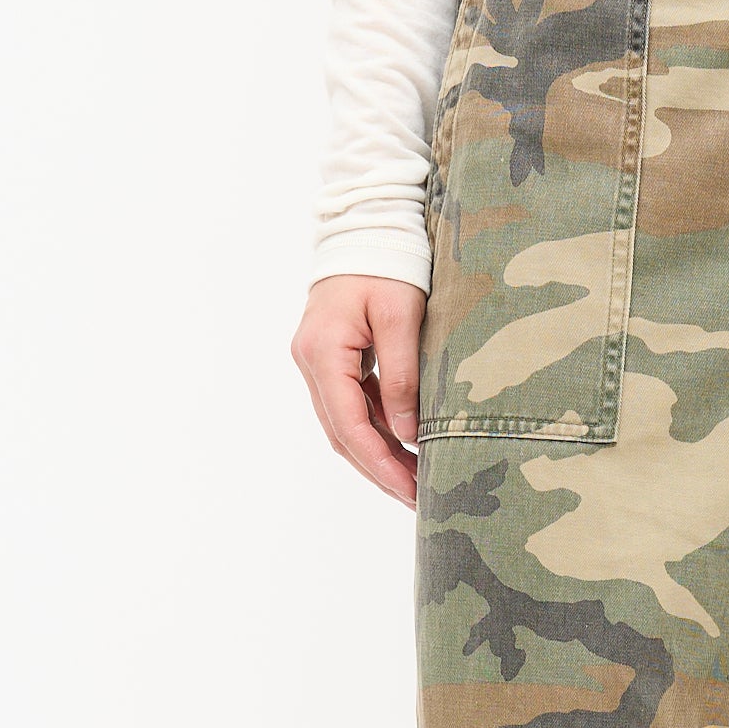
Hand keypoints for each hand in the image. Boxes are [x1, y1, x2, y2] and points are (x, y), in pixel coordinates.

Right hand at [291, 275, 426, 504]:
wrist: (366, 228)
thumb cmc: (387, 265)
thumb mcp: (403, 318)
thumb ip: (402, 377)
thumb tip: (406, 434)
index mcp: (322, 352)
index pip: (349, 424)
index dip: (380, 463)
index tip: (410, 490)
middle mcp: (311, 362)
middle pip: (342, 434)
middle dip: (379, 470)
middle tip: (417, 499)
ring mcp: (317, 362)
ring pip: (345, 424)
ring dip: (378, 455)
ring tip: (415, 482)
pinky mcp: (331, 360)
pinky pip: (352, 405)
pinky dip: (377, 430)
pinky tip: (404, 447)